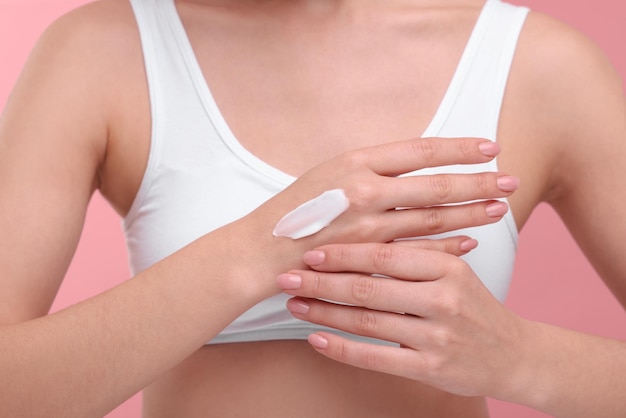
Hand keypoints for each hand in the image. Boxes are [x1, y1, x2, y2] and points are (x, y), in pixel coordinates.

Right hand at [252, 137, 518, 245]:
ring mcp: (370, 228)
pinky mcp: (370, 258)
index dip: (458, 148)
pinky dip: (445, 245)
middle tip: (511, 180)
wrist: (263, 251)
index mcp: (356, 163)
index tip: (489, 147)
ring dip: (470, 214)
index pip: (419, 150)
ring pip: (432, 218)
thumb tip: (412, 163)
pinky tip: (468, 242)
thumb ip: (369, 168)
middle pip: (435, 186)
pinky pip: (417, 250)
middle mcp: (366, 192)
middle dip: (477, 183)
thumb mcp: (328, 172)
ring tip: (500, 209)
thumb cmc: (293, 209)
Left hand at [277, 241, 527, 398]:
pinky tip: (316, 339)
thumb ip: (413, 255)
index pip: (384, 254)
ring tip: (295, 304)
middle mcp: (444, 299)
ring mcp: (438, 336)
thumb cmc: (474, 306)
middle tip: (287, 276)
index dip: (342, 253)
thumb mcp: (454, 270)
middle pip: (368, 287)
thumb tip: (360, 233)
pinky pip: (376, 357)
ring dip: (324, 313)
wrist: (515, 354)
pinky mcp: (431, 368)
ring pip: (367, 322)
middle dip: (322, 281)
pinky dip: (342, 349)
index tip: (309, 250)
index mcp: (448, 266)